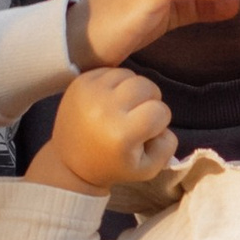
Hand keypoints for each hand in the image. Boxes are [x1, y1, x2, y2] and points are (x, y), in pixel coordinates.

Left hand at [37, 67, 178, 196]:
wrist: (71, 161)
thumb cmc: (114, 165)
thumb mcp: (148, 169)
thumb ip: (167, 146)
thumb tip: (164, 124)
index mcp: (121, 134)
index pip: (160, 111)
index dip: (160, 122)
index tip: (147, 132)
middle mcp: (104, 109)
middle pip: (147, 86)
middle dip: (150, 100)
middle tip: (139, 115)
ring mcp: (90, 92)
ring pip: (129, 74)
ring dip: (133, 89)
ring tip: (124, 107)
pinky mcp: (79, 82)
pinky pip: (112, 71)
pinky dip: (117, 83)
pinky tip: (110, 100)